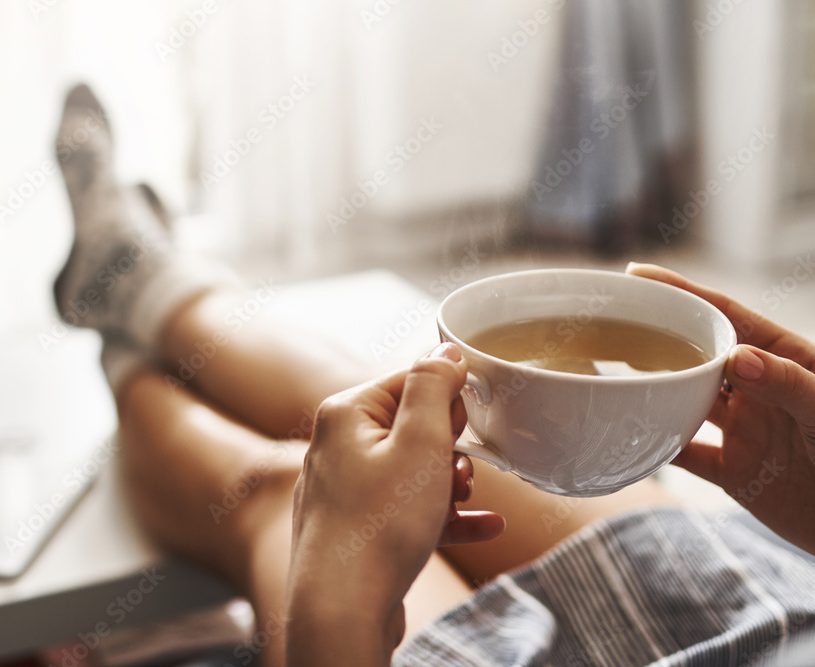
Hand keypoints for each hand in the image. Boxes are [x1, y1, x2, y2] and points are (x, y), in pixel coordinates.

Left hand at [286, 343, 503, 665]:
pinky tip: (485, 528)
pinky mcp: (356, 528)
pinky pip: (406, 509)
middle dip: (448, 448)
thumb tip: (445, 351)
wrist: (341, 611)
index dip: (446, 402)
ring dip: (448, 483)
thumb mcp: (420, 442)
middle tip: (459, 472)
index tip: (465, 428)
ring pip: (411, 470)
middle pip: (411, 426)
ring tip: (464, 500)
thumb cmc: (379, 525)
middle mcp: (337, 446)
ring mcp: (344, 490)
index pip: (408, 381)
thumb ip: (433, 387)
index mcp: (346, 413)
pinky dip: (442, 516)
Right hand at [627, 263, 814, 553]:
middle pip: (697, 354)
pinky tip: (627, 439)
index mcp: (782, 359)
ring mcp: (743, 428)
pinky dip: (657, 447)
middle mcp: (757, 388)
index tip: (640, 276)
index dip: (683, 293)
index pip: (726, 316)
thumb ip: (787, 382)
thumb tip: (734, 357)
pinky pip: (686, 453)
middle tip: (613, 325)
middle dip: (658, 337)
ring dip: (653, 390)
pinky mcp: (734, 470)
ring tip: (613, 374)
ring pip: (685, 400)